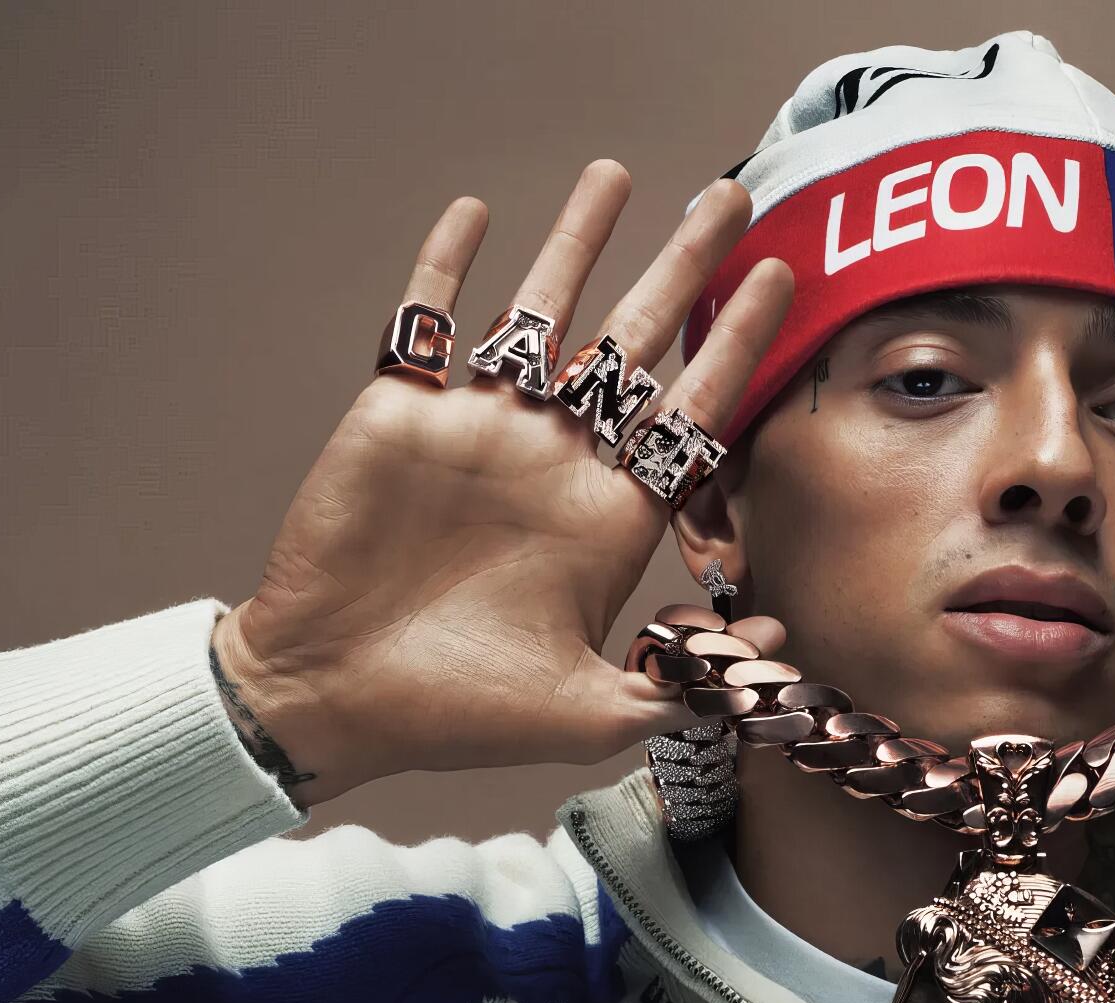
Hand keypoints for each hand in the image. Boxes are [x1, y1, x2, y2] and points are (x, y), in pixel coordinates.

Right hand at [211, 162, 792, 806]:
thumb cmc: (459, 716)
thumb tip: (775, 635)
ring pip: (541, 314)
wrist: (333, 699)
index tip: (780, 280)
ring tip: (618, 174)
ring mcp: (481, 429)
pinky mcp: (402, 413)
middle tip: (730, 198)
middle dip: (684, 267)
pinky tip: (475, 211)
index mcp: (610, 515)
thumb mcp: (593, 715)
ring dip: (577, 243)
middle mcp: (556, 459)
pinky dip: (447, 264)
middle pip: (636, 340)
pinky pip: (427, 321)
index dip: (737, 342)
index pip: (691, 408)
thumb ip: (685, 680)